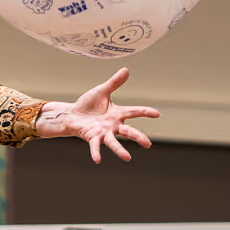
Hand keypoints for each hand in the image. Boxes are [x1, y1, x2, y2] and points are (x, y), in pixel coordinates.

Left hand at [36, 67, 159, 162]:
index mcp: (117, 113)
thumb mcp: (101, 92)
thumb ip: (114, 83)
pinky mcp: (92, 137)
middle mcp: (113, 125)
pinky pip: (95, 146)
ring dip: (120, 150)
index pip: (134, 112)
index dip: (145, 112)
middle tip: (147, 144)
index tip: (157, 114)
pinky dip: (96, 152)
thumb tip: (126, 69)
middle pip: (128, 131)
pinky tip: (97, 160)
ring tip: (127, 158)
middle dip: (137, 137)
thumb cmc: (88, 104)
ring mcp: (103, 132)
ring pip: (114, 142)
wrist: (72, 114)